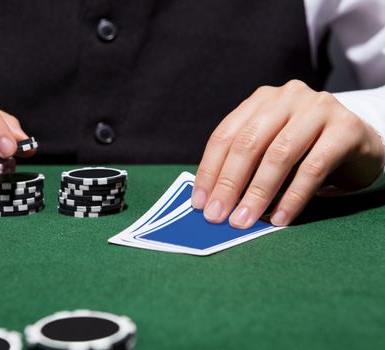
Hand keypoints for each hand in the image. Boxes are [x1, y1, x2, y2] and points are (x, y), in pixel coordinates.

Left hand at [192, 80, 384, 227]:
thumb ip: (245, 168)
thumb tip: (213, 203)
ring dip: (257, 193)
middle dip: (228, 184)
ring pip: (278, 155)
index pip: (225, 135)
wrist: (359, 143)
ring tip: (244, 220)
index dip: (209, 171)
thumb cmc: (305, 151)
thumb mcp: (270, 152)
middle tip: (217, 216)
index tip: (199, 203)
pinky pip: (313, 168)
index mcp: (261, 100)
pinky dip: (293, 197)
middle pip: (248, 143)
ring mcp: (318, 108)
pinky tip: (279, 218)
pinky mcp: (345, 127)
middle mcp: (287, 97)